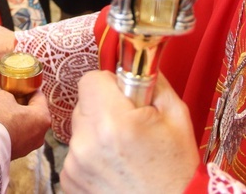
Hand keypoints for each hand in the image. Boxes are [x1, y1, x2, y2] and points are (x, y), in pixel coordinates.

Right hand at [0, 88, 50, 158]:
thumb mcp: (2, 97)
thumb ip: (7, 92)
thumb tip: (5, 93)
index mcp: (42, 117)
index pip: (38, 96)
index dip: (27, 87)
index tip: (17, 84)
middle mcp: (41, 134)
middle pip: (33, 112)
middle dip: (21, 103)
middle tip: (8, 95)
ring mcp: (30, 146)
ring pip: (26, 125)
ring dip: (16, 117)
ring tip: (1, 110)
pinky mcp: (19, 153)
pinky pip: (18, 136)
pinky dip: (11, 129)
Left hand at [61, 71, 198, 193]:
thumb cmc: (176, 170)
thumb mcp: (177, 117)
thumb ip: (153, 83)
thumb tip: (138, 65)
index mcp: (112, 121)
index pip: (90, 80)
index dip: (108, 84)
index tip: (123, 96)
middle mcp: (86, 143)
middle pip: (83, 104)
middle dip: (103, 108)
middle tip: (128, 127)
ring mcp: (74, 165)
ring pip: (79, 129)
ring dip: (96, 134)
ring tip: (122, 153)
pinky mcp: (69, 181)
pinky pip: (76, 153)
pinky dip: (91, 157)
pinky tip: (113, 168)